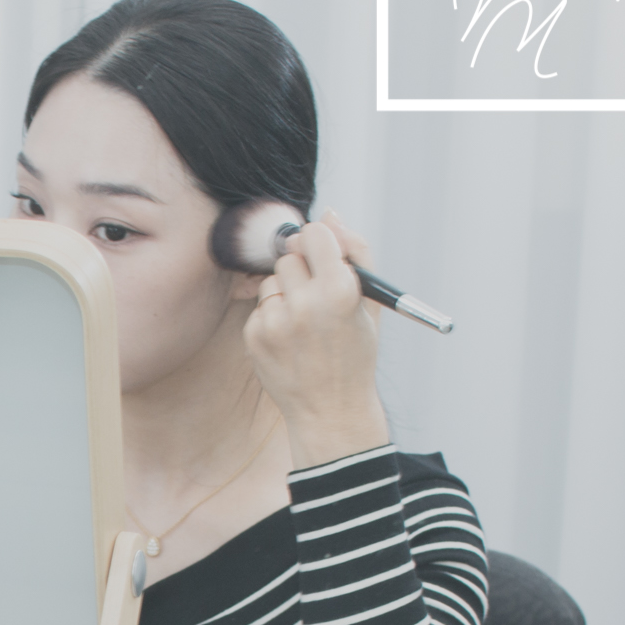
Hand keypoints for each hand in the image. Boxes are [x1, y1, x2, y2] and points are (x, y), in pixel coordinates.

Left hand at [243, 212, 389, 466]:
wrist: (331, 410)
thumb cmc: (355, 351)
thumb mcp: (369, 302)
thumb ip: (356, 252)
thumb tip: (330, 214)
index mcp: (340, 290)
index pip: (314, 234)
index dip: (319, 243)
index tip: (322, 255)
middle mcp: (306, 303)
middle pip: (290, 255)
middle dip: (303, 269)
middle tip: (316, 296)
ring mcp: (276, 321)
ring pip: (271, 280)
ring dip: (286, 293)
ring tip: (305, 323)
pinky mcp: (254, 336)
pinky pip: (260, 307)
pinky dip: (273, 317)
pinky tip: (290, 340)